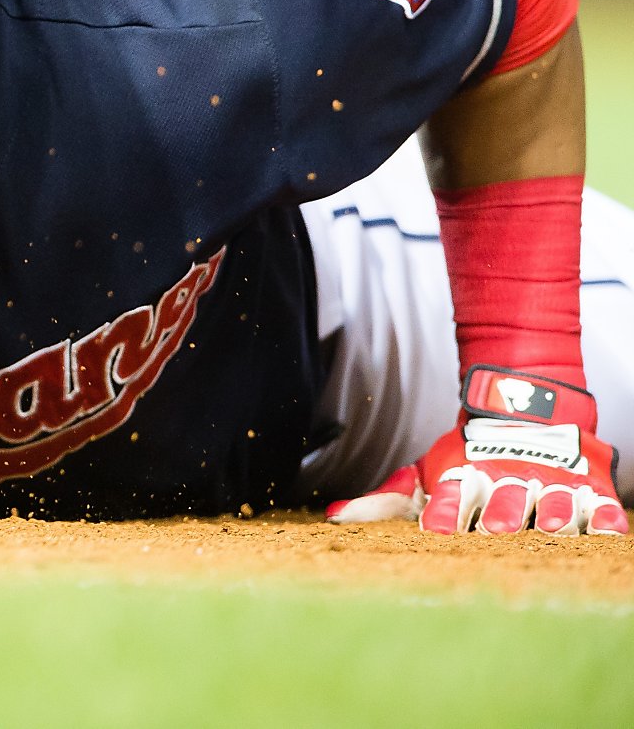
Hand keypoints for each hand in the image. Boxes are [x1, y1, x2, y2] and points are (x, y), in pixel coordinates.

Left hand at [327, 365, 625, 535]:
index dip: (442, 512)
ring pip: (552, 500)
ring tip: (548, 525)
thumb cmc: (467, 454)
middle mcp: (506, 479)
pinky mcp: (589, 485)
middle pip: (503, 501)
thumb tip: (334, 514)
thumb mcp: (425, 470)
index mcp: (464, 476)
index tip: (433, 528)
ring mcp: (549, 480)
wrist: (523, 406)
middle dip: (499, 515)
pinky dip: (602, 517)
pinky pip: (600, 505)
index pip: (450, 497)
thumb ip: (385, 499)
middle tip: (496, 530)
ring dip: (550, 513)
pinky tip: (602, 529)